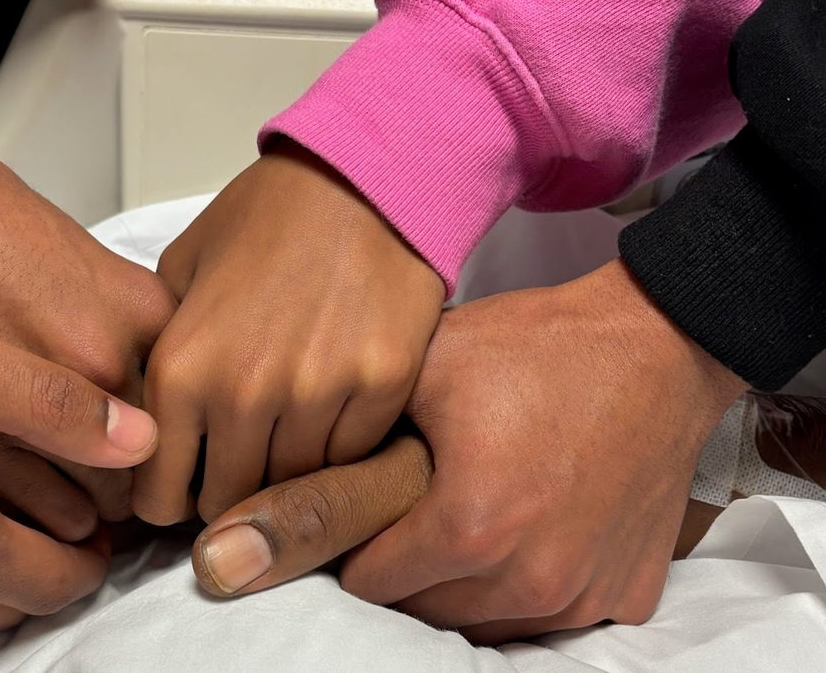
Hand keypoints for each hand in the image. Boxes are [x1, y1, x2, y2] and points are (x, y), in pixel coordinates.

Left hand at [133, 141, 443, 524]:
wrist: (360, 179)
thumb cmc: (269, 217)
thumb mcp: (183, 267)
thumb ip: (160, 346)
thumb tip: (145, 409)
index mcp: (182, 366)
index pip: (159, 496)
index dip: (170, 499)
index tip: (186, 486)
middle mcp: (244, 391)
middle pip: (228, 503)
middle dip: (227, 490)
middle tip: (241, 459)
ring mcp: (318, 392)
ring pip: (294, 487)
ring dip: (287, 469)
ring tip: (289, 428)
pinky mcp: (382, 385)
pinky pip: (354, 458)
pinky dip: (342, 445)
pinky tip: (336, 408)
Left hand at [341, 259, 747, 643]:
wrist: (656, 345)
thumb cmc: (542, 348)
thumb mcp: (430, 364)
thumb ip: (365, 425)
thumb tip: (315, 466)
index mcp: (469, 527)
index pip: (372, 585)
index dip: (355, 551)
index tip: (361, 523)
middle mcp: (529, 579)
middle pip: (425, 615)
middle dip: (405, 575)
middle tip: (406, 523)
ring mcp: (584, 594)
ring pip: (489, 626)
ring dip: (464, 591)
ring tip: (463, 531)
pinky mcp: (627, 593)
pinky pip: (556, 619)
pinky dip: (531, 590)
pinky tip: (527, 538)